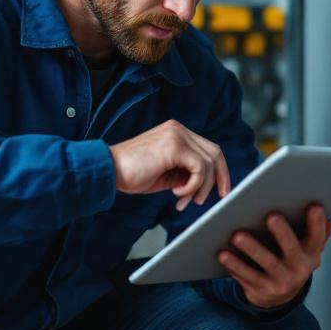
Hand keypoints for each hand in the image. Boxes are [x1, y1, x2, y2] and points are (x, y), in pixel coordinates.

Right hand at [109, 119, 231, 210]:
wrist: (109, 171)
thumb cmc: (132, 175)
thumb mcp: (167, 175)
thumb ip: (185, 174)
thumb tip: (205, 186)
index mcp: (177, 133)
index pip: (208, 149)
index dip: (219, 171)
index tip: (221, 190)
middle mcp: (179, 129)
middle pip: (215, 152)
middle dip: (221, 178)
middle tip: (219, 198)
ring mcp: (177, 135)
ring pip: (209, 162)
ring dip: (202, 187)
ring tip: (185, 200)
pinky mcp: (174, 146)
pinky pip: (199, 168)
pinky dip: (192, 185)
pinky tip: (176, 193)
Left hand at [217, 203, 330, 308]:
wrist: (279, 297)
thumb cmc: (292, 260)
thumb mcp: (308, 248)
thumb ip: (318, 229)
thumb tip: (330, 208)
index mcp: (311, 255)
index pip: (317, 237)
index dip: (317, 223)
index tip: (314, 205)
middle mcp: (299, 270)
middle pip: (291, 250)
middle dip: (282, 233)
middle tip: (271, 215)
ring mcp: (280, 283)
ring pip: (265, 264)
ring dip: (251, 249)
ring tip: (237, 235)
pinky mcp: (261, 291)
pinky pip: (246, 277)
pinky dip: (233, 265)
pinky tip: (222, 253)